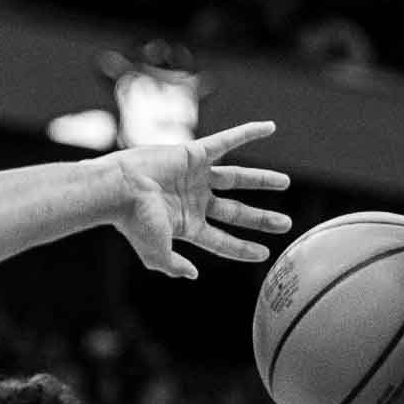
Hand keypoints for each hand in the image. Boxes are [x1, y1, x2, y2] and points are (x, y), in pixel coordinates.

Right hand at [109, 121, 292, 278]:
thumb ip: (174, 266)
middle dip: (261, 219)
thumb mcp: (155, 254)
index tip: (264, 253)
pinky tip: (269, 128)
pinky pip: (226, 141)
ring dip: (262, 181)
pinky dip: (247, 134)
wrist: (117, 190)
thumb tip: (193, 274)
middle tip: (285, 224)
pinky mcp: (194, 154)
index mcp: (188, 226)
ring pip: (237, 179)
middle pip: (237, 212)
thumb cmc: (133, 222)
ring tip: (285, 183)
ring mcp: (196, 177)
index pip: (223, 241)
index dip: (243, 249)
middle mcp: (195, 201)